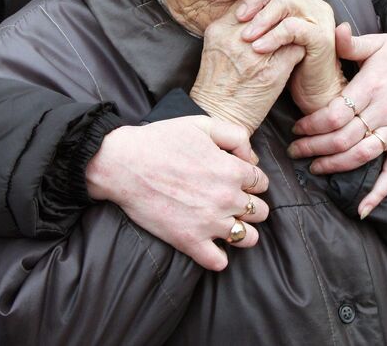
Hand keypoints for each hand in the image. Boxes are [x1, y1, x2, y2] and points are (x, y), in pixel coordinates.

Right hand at [86, 116, 269, 270]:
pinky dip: (218, 256)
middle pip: (260, 211)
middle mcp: (226, 198)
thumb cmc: (161, 140)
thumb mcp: (202, 124)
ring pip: (247, 238)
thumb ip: (235, 136)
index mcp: (232, 170)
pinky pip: (218, 262)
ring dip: (242, 232)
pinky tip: (210, 243)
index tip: (241, 181)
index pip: (261, 182)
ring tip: (227, 223)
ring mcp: (209, 223)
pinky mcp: (189, 241)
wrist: (124, 163)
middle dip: (252, 205)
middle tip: (234, 201)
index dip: (253, 180)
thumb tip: (251, 158)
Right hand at [190, 1, 304, 134]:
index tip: (272, 9)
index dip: (263, 4)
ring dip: (293, 27)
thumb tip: (260, 11)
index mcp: (220, 30)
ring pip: (285, 26)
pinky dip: (300, 47)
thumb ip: (232, 27)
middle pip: (267, 10)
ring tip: (298, 30)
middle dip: (280, 11)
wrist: (218, 118)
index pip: (248, 2)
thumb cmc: (217, 84)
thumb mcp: (216, 48)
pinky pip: (295, 49)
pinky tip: (300, 50)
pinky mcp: (273, 73)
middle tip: (292, 14)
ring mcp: (255, 56)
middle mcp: (236, 39)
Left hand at [236, 0, 345, 113]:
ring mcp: (320, 19)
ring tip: (247, 35)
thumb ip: (261, 15)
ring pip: (288, 0)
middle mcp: (314, 4)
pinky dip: (273, 36)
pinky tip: (258, 48)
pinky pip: (293, 27)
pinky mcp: (322, 38)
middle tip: (239, 16)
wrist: (314, 93)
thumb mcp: (272, 35)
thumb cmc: (288, 63)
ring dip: (263, 17)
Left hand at [288, 23, 386, 217]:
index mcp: (371, 86)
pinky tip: (361, 209)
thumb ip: (349, 42)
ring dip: (334, 166)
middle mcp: (384, 111)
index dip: (312, 125)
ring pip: (361, 156)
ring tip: (313, 167)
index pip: (335, 115)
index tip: (296, 128)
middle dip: (314, 148)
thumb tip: (333, 29)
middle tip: (294, 151)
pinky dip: (379, 193)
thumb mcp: (374, 41)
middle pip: (343, 138)